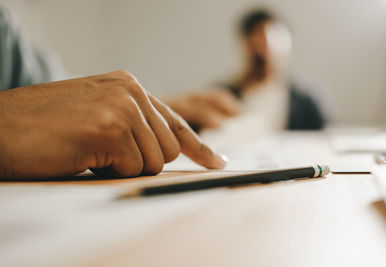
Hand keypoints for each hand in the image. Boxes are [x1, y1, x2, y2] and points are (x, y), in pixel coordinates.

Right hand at [0, 71, 226, 178]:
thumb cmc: (47, 126)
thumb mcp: (99, 113)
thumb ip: (135, 124)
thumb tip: (170, 150)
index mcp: (130, 85)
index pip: (175, 121)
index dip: (198, 146)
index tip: (216, 162)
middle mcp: (131, 90)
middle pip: (169, 149)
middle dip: (140, 161)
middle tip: (102, 152)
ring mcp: (122, 106)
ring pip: (154, 162)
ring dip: (122, 167)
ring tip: (88, 151)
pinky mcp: (110, 128)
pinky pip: (132, 169)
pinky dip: (107, 172)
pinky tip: (82, 154)